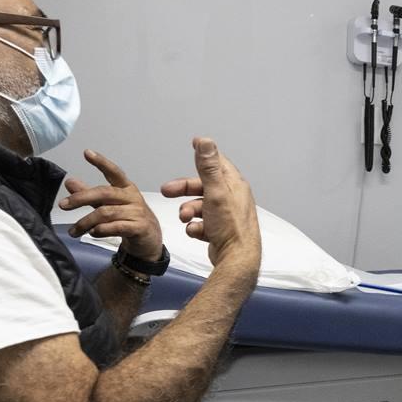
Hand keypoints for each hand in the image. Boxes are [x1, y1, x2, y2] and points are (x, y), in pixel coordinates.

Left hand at [61, 150, 161, 260]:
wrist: (150, 238)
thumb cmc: (128, 218)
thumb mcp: (108, 204)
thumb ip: (89, 194)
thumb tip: (69, 182)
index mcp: (125, 188)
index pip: (113, 171)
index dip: (101, 162)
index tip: (87, 153)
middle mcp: (132, 197)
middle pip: (104, 193)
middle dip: (81, 198)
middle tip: (63, 205)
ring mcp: (137, 212)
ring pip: (106, 213)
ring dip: (86, 222)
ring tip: (74, 231)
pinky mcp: (139, 228)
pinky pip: (116, 227)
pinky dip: (101, 230)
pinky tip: (92, 232)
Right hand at [161, 137, 260, 268]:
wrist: (235, 259)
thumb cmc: (230, 227)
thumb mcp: (215, 192)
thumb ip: (208, 168)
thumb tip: (205, 142)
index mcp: (234, 185)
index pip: (218, 163)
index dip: (204, 154)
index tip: (193, 144)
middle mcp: (232, 198)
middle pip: (203, 186)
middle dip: (183, 189)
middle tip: (166, 191)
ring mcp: (226, 215)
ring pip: (200, 206)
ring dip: (188, 211)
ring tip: (184, 218)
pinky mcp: (221, 231)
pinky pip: (202, 224)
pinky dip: (195, 227)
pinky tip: (195, 232)